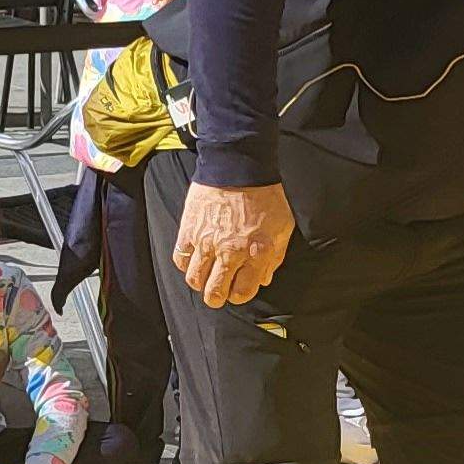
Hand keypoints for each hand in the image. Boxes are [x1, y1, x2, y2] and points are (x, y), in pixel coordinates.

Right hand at [174, 181, 295, 308]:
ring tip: (206, 277)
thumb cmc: (264, 195)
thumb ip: (274, 257)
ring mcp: (206, 242)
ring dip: (201, 283)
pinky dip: (186, 264)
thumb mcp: (282, 227)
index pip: (242, 292)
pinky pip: (181, 259)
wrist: (239, 166)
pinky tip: (195, 260)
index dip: (240, 295)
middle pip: (215, 292)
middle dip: (217, 297)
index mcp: (256, 253)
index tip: (239, 290)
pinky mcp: (188, 230)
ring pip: (195, 280)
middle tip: (219, 292)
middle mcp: (229, 252)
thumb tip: (262, 279)